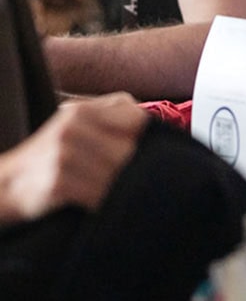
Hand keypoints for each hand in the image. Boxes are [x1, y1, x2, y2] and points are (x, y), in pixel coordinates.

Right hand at [0, 92, 146, 223]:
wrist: (3, 186)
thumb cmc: (49, 157)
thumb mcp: (74, 126)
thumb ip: (113, 119)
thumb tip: (158, 130)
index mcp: (81, 111)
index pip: (139, 121)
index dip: (150, 141)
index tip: (150, 156)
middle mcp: (72, 127)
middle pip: (131, 151)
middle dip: (135, 170)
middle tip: (133, 182)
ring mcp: (64, 154)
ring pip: (118, 176)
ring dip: (120, 190)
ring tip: (113, 194)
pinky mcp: (59, 182)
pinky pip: (100, 196)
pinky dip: (103, 204)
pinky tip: (95, 205)